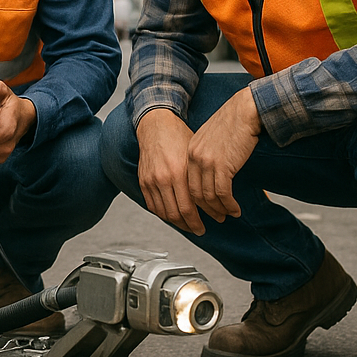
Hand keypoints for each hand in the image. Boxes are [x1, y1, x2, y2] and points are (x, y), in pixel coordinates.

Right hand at [135, 108, 203, 234]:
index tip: (207, 226)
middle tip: (199, 230)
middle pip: (176, 214)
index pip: (189, 208)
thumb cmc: (178, 137)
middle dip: (189, 226)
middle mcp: (163, 178)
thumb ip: (200, 178)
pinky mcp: (143, 181)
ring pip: (163, 212)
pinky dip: (162, 214)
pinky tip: (171, 215)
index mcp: (179, 172)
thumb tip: (212, 199)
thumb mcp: (195, 156)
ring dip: (176, 223)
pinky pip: (152, 205)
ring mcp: (151, 181)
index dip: (198, 222)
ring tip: (186, 225)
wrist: (156, 126)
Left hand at [185, 87, 260, 223]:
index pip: (187, 182)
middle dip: (205, 210)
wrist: (246, 110)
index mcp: (190, 151)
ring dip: (219, 209)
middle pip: (194, 193)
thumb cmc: (234, 123)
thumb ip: (207, 155)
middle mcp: (194, 157)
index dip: (195, 200)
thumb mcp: (212, 139)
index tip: (204, 209)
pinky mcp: (222, 165)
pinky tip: (236, 209)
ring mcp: (207, 162)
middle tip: (216, 219)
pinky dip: (229, 205)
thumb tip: (212, 175)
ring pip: (208, 196)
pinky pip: (223, 193)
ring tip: (228, 215)